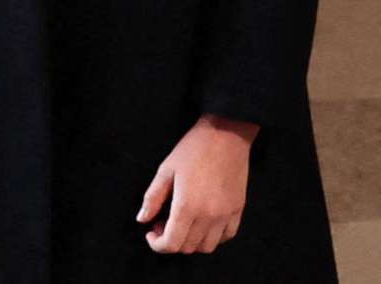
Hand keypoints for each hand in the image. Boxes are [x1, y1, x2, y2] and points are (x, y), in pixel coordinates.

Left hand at [136, 115, 255, 253]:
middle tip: (163, 223)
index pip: (171, 243)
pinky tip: (204, 222)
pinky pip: (227, 236)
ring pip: (207, 246)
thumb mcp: (166, 169)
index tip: (151, 233)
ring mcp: (226, 214)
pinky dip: (213, 236)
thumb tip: (142, 219)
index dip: (157, 244)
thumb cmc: (193, 148)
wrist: (226, 133)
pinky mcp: (238, 209)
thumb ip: (152, 198)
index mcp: (187, 206)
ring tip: (183, 223)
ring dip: (191, 241)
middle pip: (187, 247)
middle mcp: (208, 216)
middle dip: (171, 241)